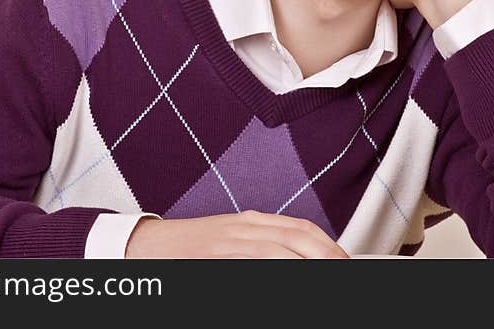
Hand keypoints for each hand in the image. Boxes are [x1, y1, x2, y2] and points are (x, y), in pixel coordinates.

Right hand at [125, 210, 350, 258]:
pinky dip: (280, 263)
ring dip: (309, 258)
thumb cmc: (190, 250)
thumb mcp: (231, 243)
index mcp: (251, 221)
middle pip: (297, 234)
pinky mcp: (219, 251)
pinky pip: (258, 256)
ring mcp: (232, 238)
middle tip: (345, 267)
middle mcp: (245, 225)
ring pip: (281, 245)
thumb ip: (261, 248)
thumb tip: (297, 260)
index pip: (299, 227)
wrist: (148, 246)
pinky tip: (293, 272)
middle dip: (327, 251)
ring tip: (329, 270)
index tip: (343, 258)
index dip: (326, 242)